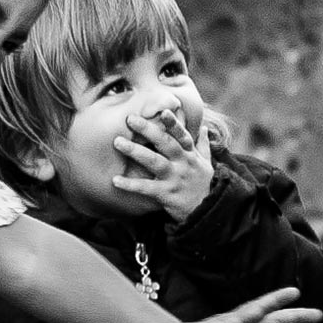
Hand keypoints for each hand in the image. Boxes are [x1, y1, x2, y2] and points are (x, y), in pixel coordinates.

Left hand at [113, 108, 213, 222]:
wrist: (207, 211)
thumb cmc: (203, 184)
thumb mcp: (206, 163)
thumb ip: (203, 144)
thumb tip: (203, 126)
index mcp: (190, 154)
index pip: (182, 135)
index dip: (173, 123)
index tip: (163, 111)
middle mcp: (183, 163)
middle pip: (165, 143)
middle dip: (148, 130)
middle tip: (130, 119)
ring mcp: (174, 178)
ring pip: (154, 162)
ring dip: (135, 151)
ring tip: (118, 142)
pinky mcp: (166, 194)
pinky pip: (146, 188)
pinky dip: (130, 184)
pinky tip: (115, 180)